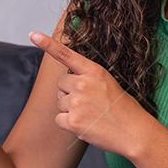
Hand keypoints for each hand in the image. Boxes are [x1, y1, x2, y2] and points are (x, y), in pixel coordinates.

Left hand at [28, 29, 147, 154]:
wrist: (133, 132)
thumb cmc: (123, 109)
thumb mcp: (109, 83)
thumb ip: (88, 78)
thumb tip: (68, 82)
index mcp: (95, 71)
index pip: (67, 55)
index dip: (48, 44)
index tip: (34, 35)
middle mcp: (84, 84)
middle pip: (61, 83)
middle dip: (69, 92)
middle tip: (88, 102)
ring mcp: (77, 103)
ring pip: (60, 102)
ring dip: (70, 109)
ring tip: (91, 114)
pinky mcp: (73, 121)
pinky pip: (59, 119)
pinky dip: (68, 123)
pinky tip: (85, 125)